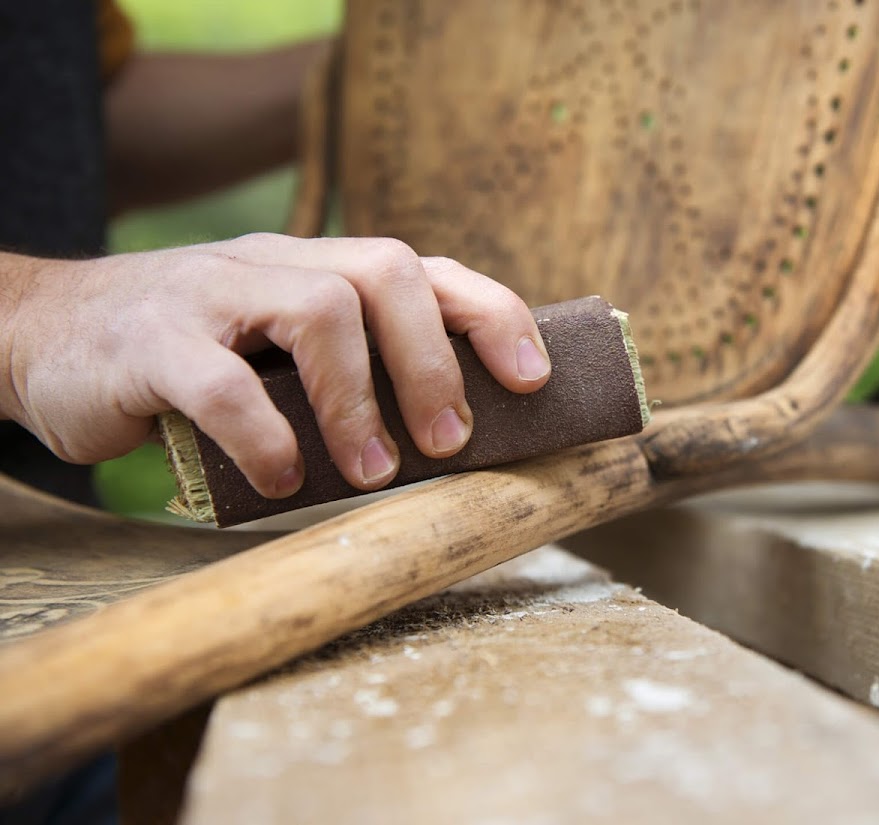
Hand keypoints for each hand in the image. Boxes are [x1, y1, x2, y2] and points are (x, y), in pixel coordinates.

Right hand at [0, 234, 551, 497]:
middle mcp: (272, 264)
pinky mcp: (149, 341)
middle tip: (453, 442)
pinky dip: (267, 436)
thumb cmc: (185, 358)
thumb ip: (343, 375)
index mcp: (314, 267)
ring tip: (376, 470)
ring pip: (316, 311)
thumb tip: (448, 439)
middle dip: (434, 361)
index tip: (533, 378)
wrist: (39, 333)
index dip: (489, 314)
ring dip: (361, 401)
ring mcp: (209, 292)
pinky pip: (221, 382)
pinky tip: (285, 478)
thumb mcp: (273, 352)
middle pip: (384, 274)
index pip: (422, 268)